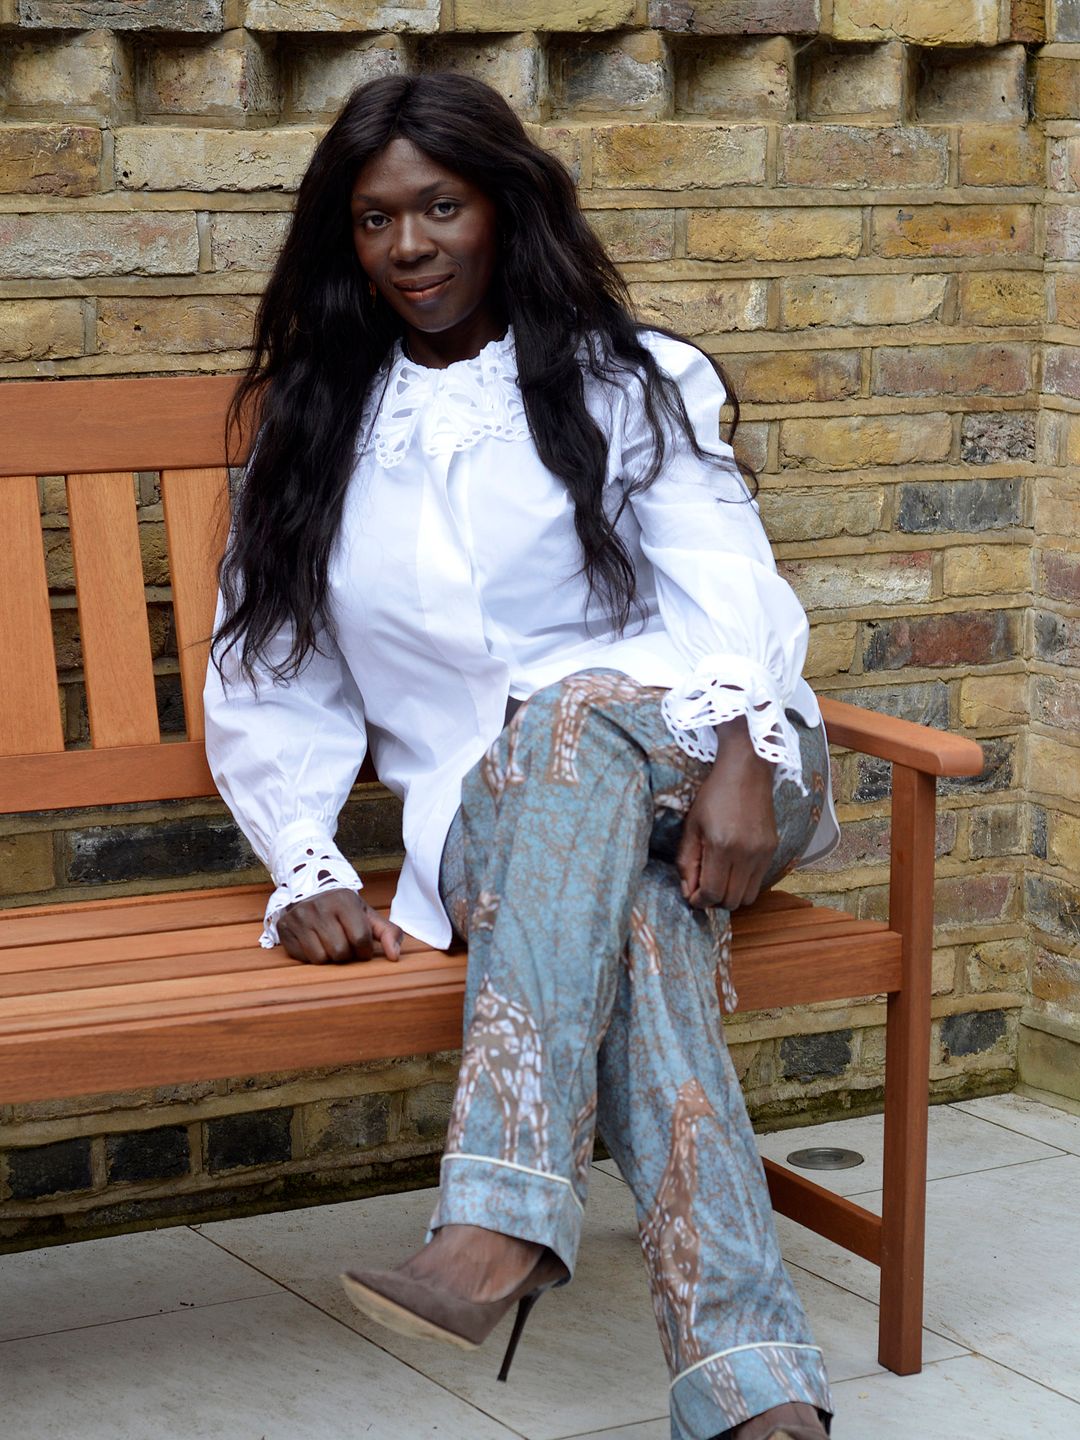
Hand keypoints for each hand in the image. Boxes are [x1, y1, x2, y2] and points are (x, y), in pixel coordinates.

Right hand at [277, 888, 402, 964]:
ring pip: (321, 958)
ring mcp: (299, 918)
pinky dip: (312, 956)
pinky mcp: (285, 929)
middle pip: (340, 952)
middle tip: (345, 945)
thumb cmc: (343, 908)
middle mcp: (319, 907)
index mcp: (344, 900)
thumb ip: (388, 933)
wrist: (309, 891)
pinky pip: (304, 958)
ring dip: (329, 957)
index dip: (365, 950)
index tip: (362, 947)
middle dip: (347, 954)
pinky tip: (315, 943)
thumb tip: (395, 956)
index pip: (360, 939)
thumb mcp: (367, 914)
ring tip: (330, 944)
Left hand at [676, 718, 778, 911]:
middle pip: (732, 901)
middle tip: (703, 887)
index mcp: (722, 846)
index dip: (699, 901)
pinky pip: (758, 881)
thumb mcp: (692, 826)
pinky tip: (733, 867)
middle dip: (714, 900)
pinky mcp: (773, 850)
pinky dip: (744, 883)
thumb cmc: (714, 795)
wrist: (747, 770)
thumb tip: (688, 892)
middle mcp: (747, 854)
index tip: (691, 894)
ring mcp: (763, 853)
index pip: (712, 893)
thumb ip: (687, 861)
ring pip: (748, 897)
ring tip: (719, 878)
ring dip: (731, 895)